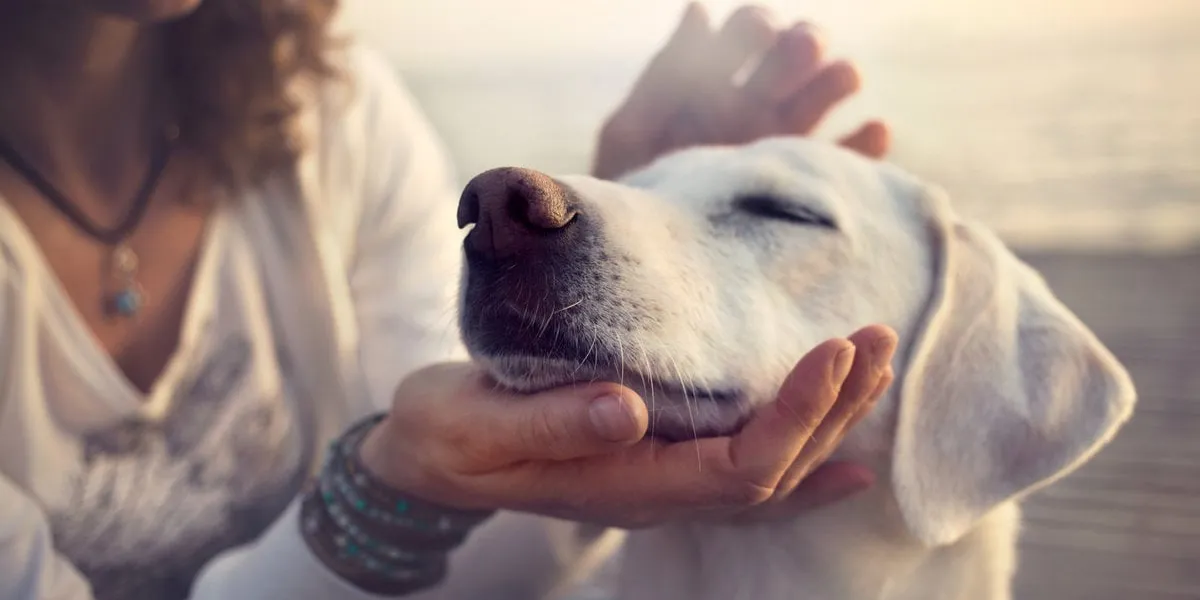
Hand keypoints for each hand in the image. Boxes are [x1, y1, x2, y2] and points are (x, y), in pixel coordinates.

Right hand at [359, 325, 896, 528]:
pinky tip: (848, 458)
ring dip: (829, 421)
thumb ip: (550, 423)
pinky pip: (746, 473)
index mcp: (624, 485)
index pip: (738, 466)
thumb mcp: (476, 424)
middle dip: (832, 407)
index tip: (833, 350)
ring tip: (874, 364)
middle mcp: (657, 493)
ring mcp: (661, 482)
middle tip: (875, 337)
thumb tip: (628, 409)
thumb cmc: (446, 435)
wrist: (426, 457)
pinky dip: (804, 462)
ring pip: (770, 470)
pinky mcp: (656, 459)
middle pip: (773, 470)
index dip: (795, 414)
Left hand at [593, 3, 889, 179]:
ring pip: (825, 96)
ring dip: (838, 78)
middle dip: (803, 44)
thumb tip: (699, 9)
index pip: (747, 33)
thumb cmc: (630, 197)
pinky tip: (874, 131)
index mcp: (712, 84)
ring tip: (843, 77)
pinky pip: (849, 162)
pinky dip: (867, 144)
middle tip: (802, 50)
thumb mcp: (632, 135)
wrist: (646, 268)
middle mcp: (754, 107)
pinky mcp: (807, 188)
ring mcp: (784, 145)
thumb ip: (664, 77)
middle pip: (794, 56)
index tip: (760, 34)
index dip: (757, 26)